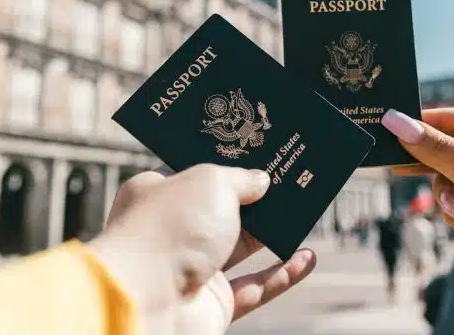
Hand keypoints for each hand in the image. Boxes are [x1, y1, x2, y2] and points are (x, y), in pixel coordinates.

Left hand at [87, 164, 316, 333]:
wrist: (146, 303)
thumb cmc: (169, 230)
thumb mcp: (210, 182)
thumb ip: (240, 178)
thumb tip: (260, 180)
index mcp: (157, 195)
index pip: (193, 172)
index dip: (225, 160)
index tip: (255, 150)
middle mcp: (172, 232)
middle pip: (222, 210)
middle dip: (255, 197)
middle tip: (287, 178)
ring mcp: (192, 269)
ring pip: (241, 247)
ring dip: (273, 233)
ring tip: (303, 212)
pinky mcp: (212, 303)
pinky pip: (255, 287)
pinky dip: (282, 275)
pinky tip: (307, 258)